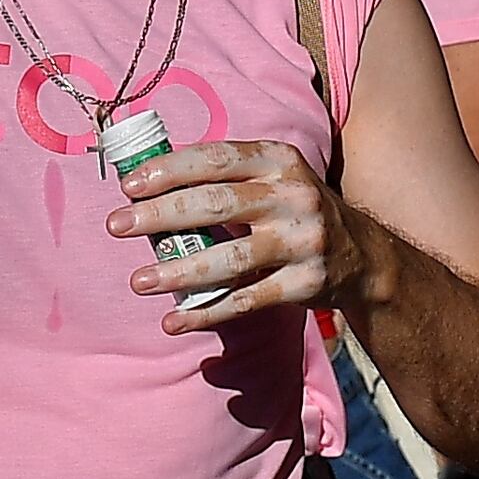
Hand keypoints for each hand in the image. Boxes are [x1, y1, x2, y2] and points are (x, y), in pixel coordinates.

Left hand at [107, 139, 354, 328]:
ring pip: (231, 258)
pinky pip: (248, 300)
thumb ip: (225, 176)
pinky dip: (207, 312)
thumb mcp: (273, 177)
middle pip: (217, 204)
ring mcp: (302, 241)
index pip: (217, 158)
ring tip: (139, 281)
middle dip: (161, 215)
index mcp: (279, 160)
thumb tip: (147, 182)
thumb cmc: (294, 209)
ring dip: (179, 272)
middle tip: (117, 225)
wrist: (362, 256)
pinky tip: (174, 320)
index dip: (170, 170)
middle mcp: (294, 196)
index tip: (129, 185)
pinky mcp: (305, 284)